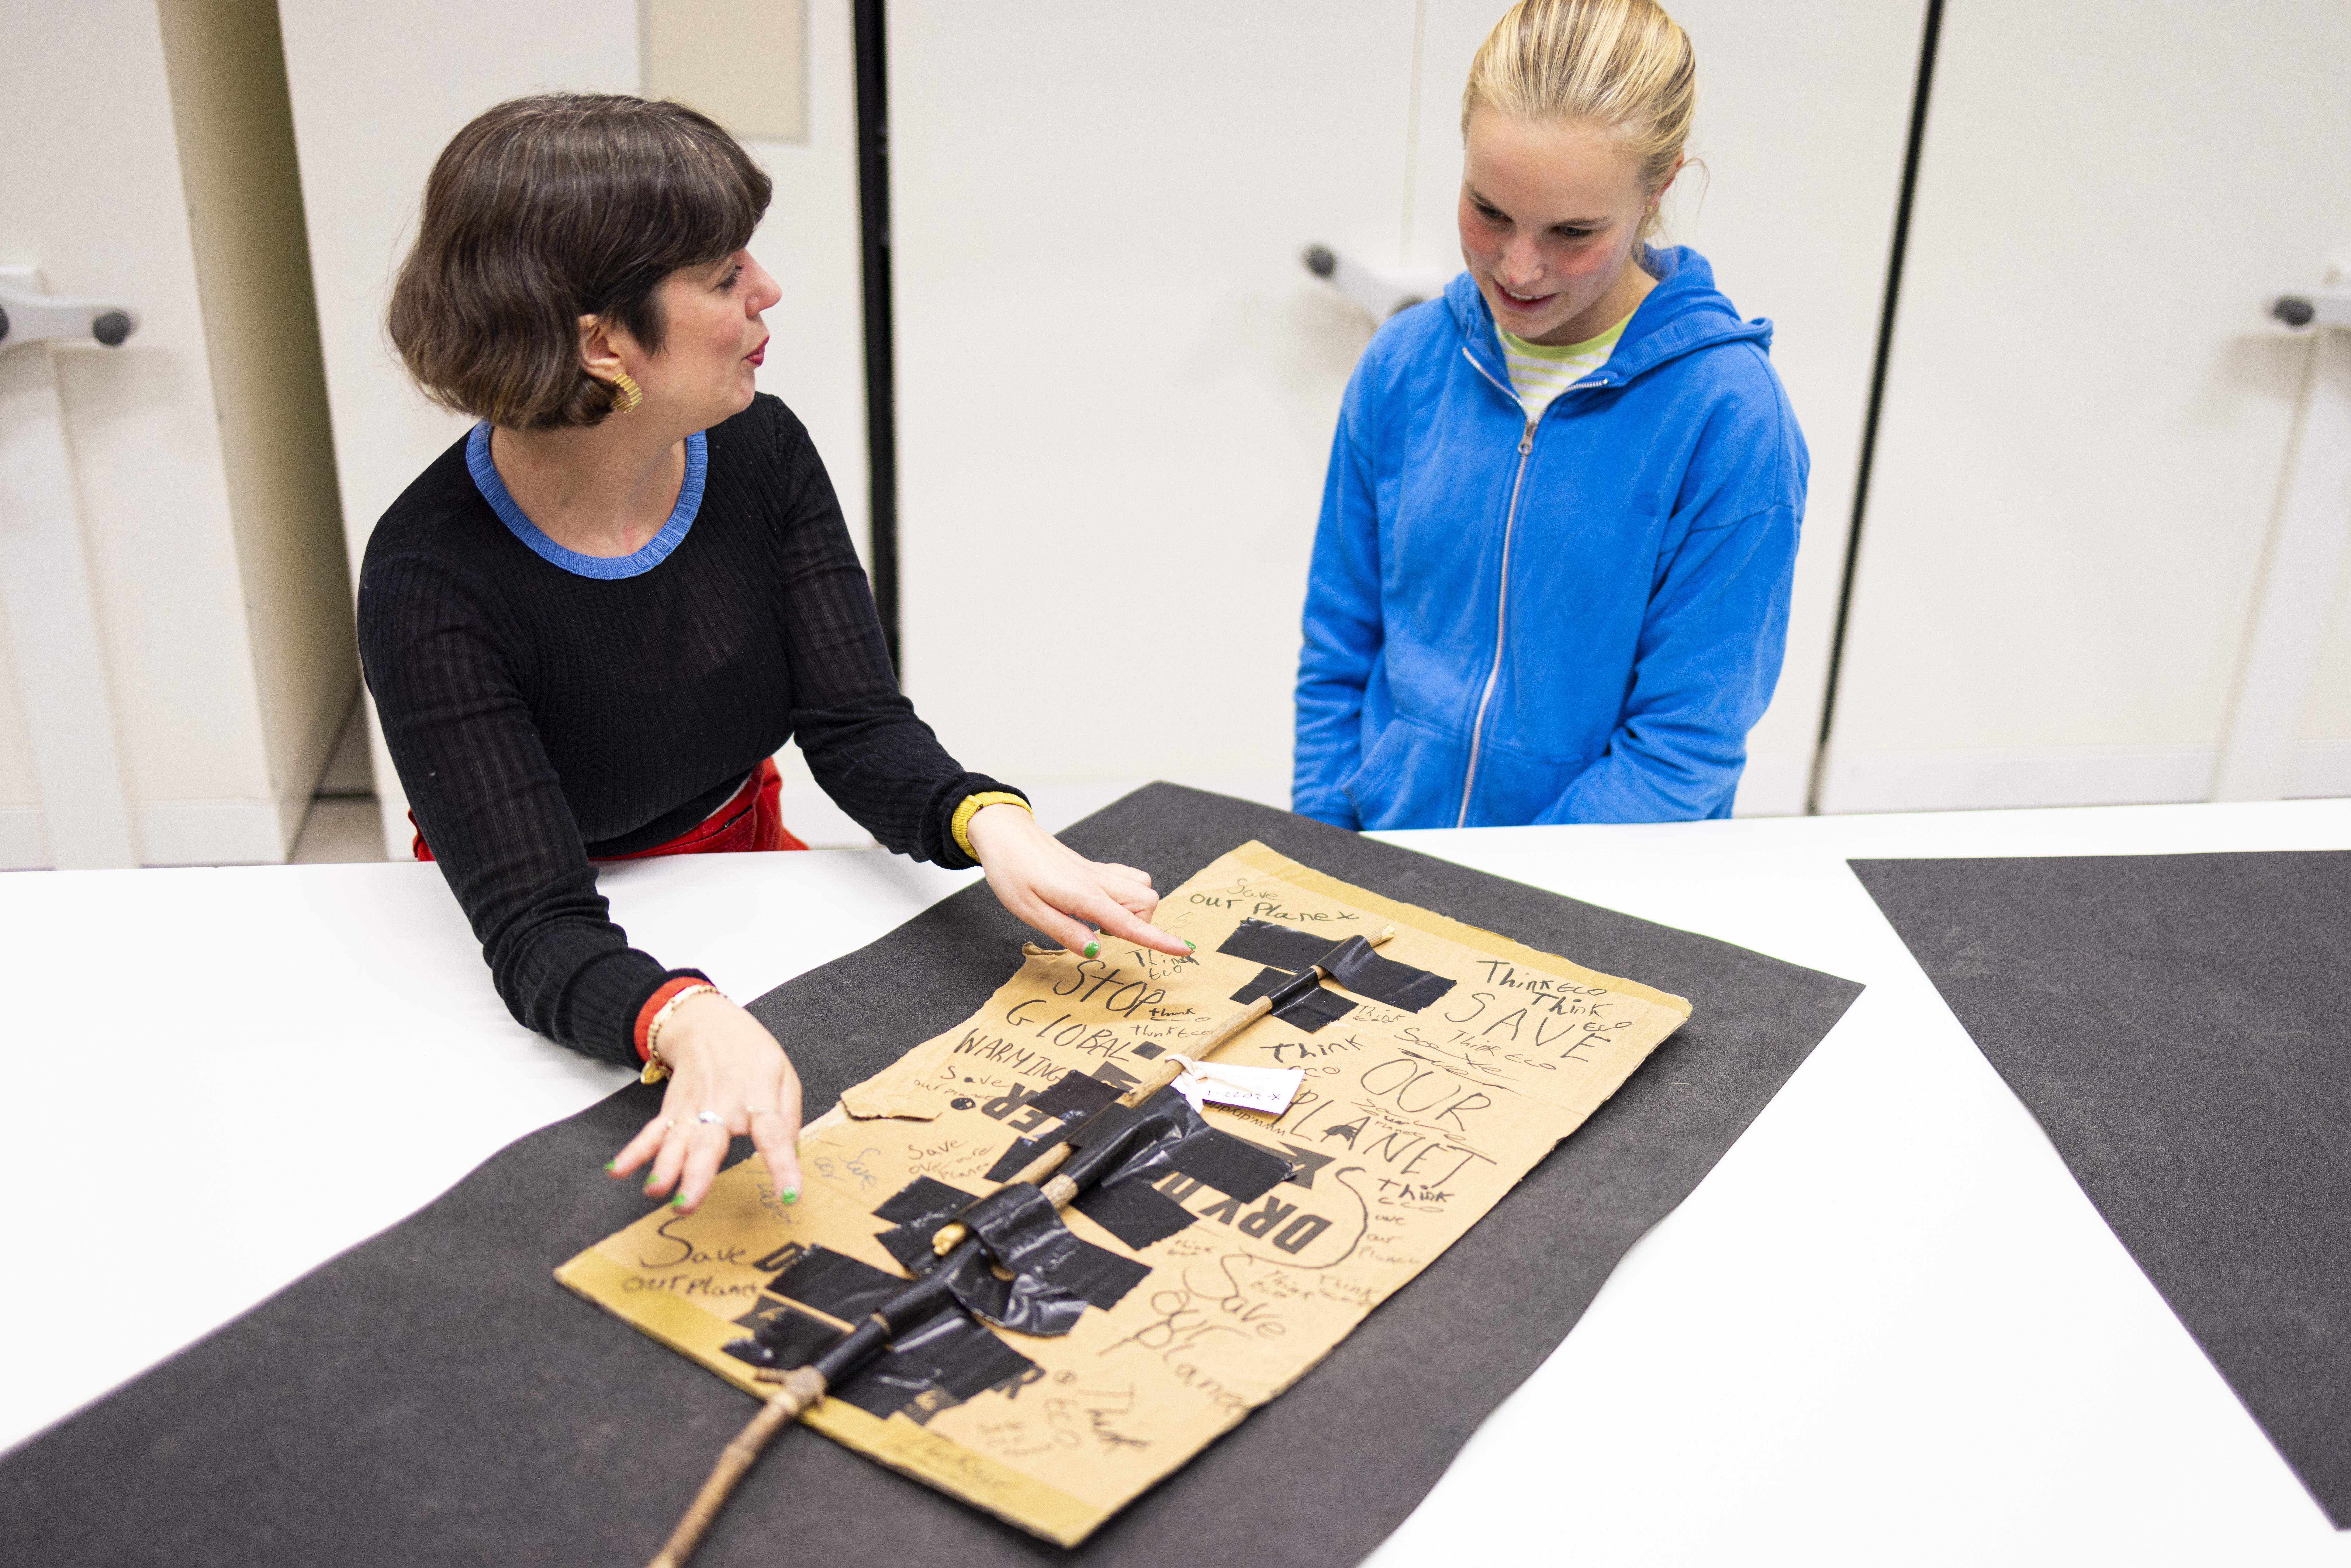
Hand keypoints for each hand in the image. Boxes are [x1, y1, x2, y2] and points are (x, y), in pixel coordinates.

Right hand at [605, 993, 803, 1213]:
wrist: (709, 1025)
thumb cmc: (751, 1053)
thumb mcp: (785, 1077)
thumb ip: (789, 1119)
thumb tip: (792, 1156)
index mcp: (757, 1099)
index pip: (774, 1137)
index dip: (783, 1167)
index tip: (789, 1194)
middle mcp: (722, 1107)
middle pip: (709, 1144)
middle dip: (697, 1176)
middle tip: (687, 1203)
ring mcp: (692, 1111)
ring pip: (676, 1142)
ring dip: (664, 1167)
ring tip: (654, 1189)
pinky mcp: (672, 1112)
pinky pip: (651, 1133)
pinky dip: (633, 1151)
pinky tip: (618, 1169)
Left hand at [965, 803, 1188, 957]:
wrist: (1004, 834)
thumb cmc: (1012, 871)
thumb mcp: (1030, 911)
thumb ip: (1067, 932)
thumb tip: (1096, 951)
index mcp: (1084, 895)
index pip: (1130, 922)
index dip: (1159, 939)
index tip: (1185, 949)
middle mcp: (1097, 881)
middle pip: (1147, 902)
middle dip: (1140, 924)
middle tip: (1103, 935)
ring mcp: (1097, 871)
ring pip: (1141, 887)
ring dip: (1134, 909)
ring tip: (1101, 922)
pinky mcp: (1092, 867)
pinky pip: (1126, 878)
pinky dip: (1125, 895)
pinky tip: (1100, 904)